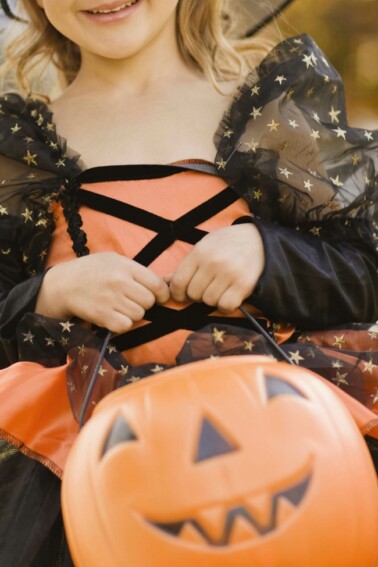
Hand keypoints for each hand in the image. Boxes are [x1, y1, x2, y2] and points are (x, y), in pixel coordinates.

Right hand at [35, 252, 169, 333]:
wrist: (62, 285)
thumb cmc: (91, 271)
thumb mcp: (113, 260)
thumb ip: (138, 271)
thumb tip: (166, 283)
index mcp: (125, 266)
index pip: (157, 284)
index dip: (161, 294)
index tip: (158, 297)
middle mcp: (120, 282)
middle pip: (149, 302)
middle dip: (143, 303)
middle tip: (130, 300)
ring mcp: (111, 299)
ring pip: (139, 315)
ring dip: (132, 314)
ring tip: (118, 307)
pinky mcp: (103, 315)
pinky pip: (126, 326)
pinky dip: (121, 324)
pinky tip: (112, 316)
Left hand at [168, 224, 264, 312]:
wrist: (259, 240)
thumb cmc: (227, 244)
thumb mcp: (204, 247)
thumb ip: (186, 265)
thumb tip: (164, 281)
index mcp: (200, 252)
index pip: (179, 282)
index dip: (178, 293)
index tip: (182, 294)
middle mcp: (213, 263)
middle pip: (193, 294)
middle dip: (197, 295)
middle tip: (206, 287)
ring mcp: (229, 274)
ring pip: (209, 301)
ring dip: (212, 299)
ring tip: (219, 288)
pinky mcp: (244, 284)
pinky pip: (226, 306)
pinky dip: (226, 306)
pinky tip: (229, 296)